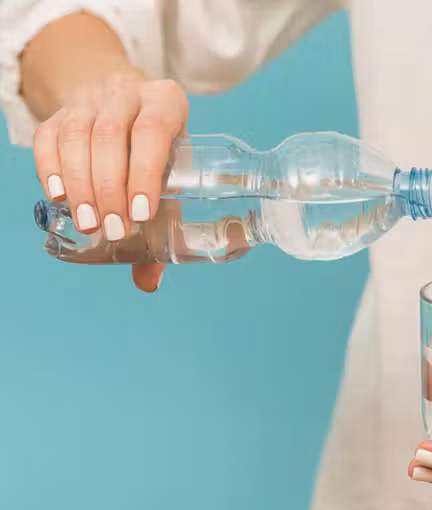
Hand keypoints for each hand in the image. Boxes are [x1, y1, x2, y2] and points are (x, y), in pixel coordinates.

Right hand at [33, 72, 188, 291]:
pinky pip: (48, 136)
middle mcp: (126, 92)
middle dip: (109, 188)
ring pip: (77, 136)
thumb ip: (164, 220)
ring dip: (80, 184)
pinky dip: (50, 168)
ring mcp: (90, 98)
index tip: (141, 214)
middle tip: (112, 229)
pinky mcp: (60, 111)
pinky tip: (58, 197)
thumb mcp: (170, 170)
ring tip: (88, 223)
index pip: (154, 130)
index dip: (145, 172)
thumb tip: (148, 282)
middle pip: (110, 136)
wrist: (123, 105)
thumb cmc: (156, 148)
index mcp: (166, 101)